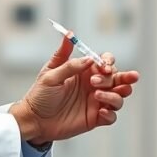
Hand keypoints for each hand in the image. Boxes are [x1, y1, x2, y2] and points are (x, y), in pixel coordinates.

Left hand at [10, 36, 139, 143]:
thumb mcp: (50, 74)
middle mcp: (94, 85)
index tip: (103, 67)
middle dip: (122, 77)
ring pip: (119, 96)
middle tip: (103, 80)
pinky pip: (112, 116)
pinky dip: (111, 113)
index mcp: (85, 71)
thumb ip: (65, 59)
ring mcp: (96, 102)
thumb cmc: (40, 95)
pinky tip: (101, 112)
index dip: (109, 63)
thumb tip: (73, 37)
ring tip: (97, 96)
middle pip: (118, 78)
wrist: (34, 120)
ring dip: (114, 95)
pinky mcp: (95, 118)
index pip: (105, 62)